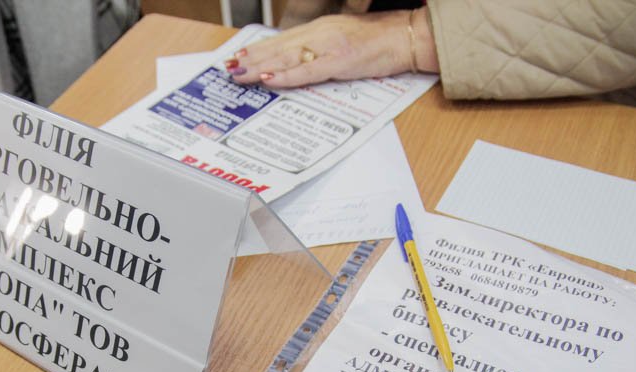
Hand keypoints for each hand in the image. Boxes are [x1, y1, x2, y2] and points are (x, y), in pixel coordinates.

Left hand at [227, 8, 437, 88]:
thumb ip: (319, 50)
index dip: (258, 48)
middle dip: (251, 58)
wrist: (406, 37)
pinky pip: (308, 70)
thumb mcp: (342, 41)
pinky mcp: (340, 61)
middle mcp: (320, 33)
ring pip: (287, 57)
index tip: (238, 55)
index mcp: (320, 30)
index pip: (282, 40)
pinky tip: (270, 78)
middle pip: (279, 47)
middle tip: (229, 68)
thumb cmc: (379, 43)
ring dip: (261, 66)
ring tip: (240, 73)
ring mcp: (329, 46)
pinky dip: (287, 75)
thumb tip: (297, 63)